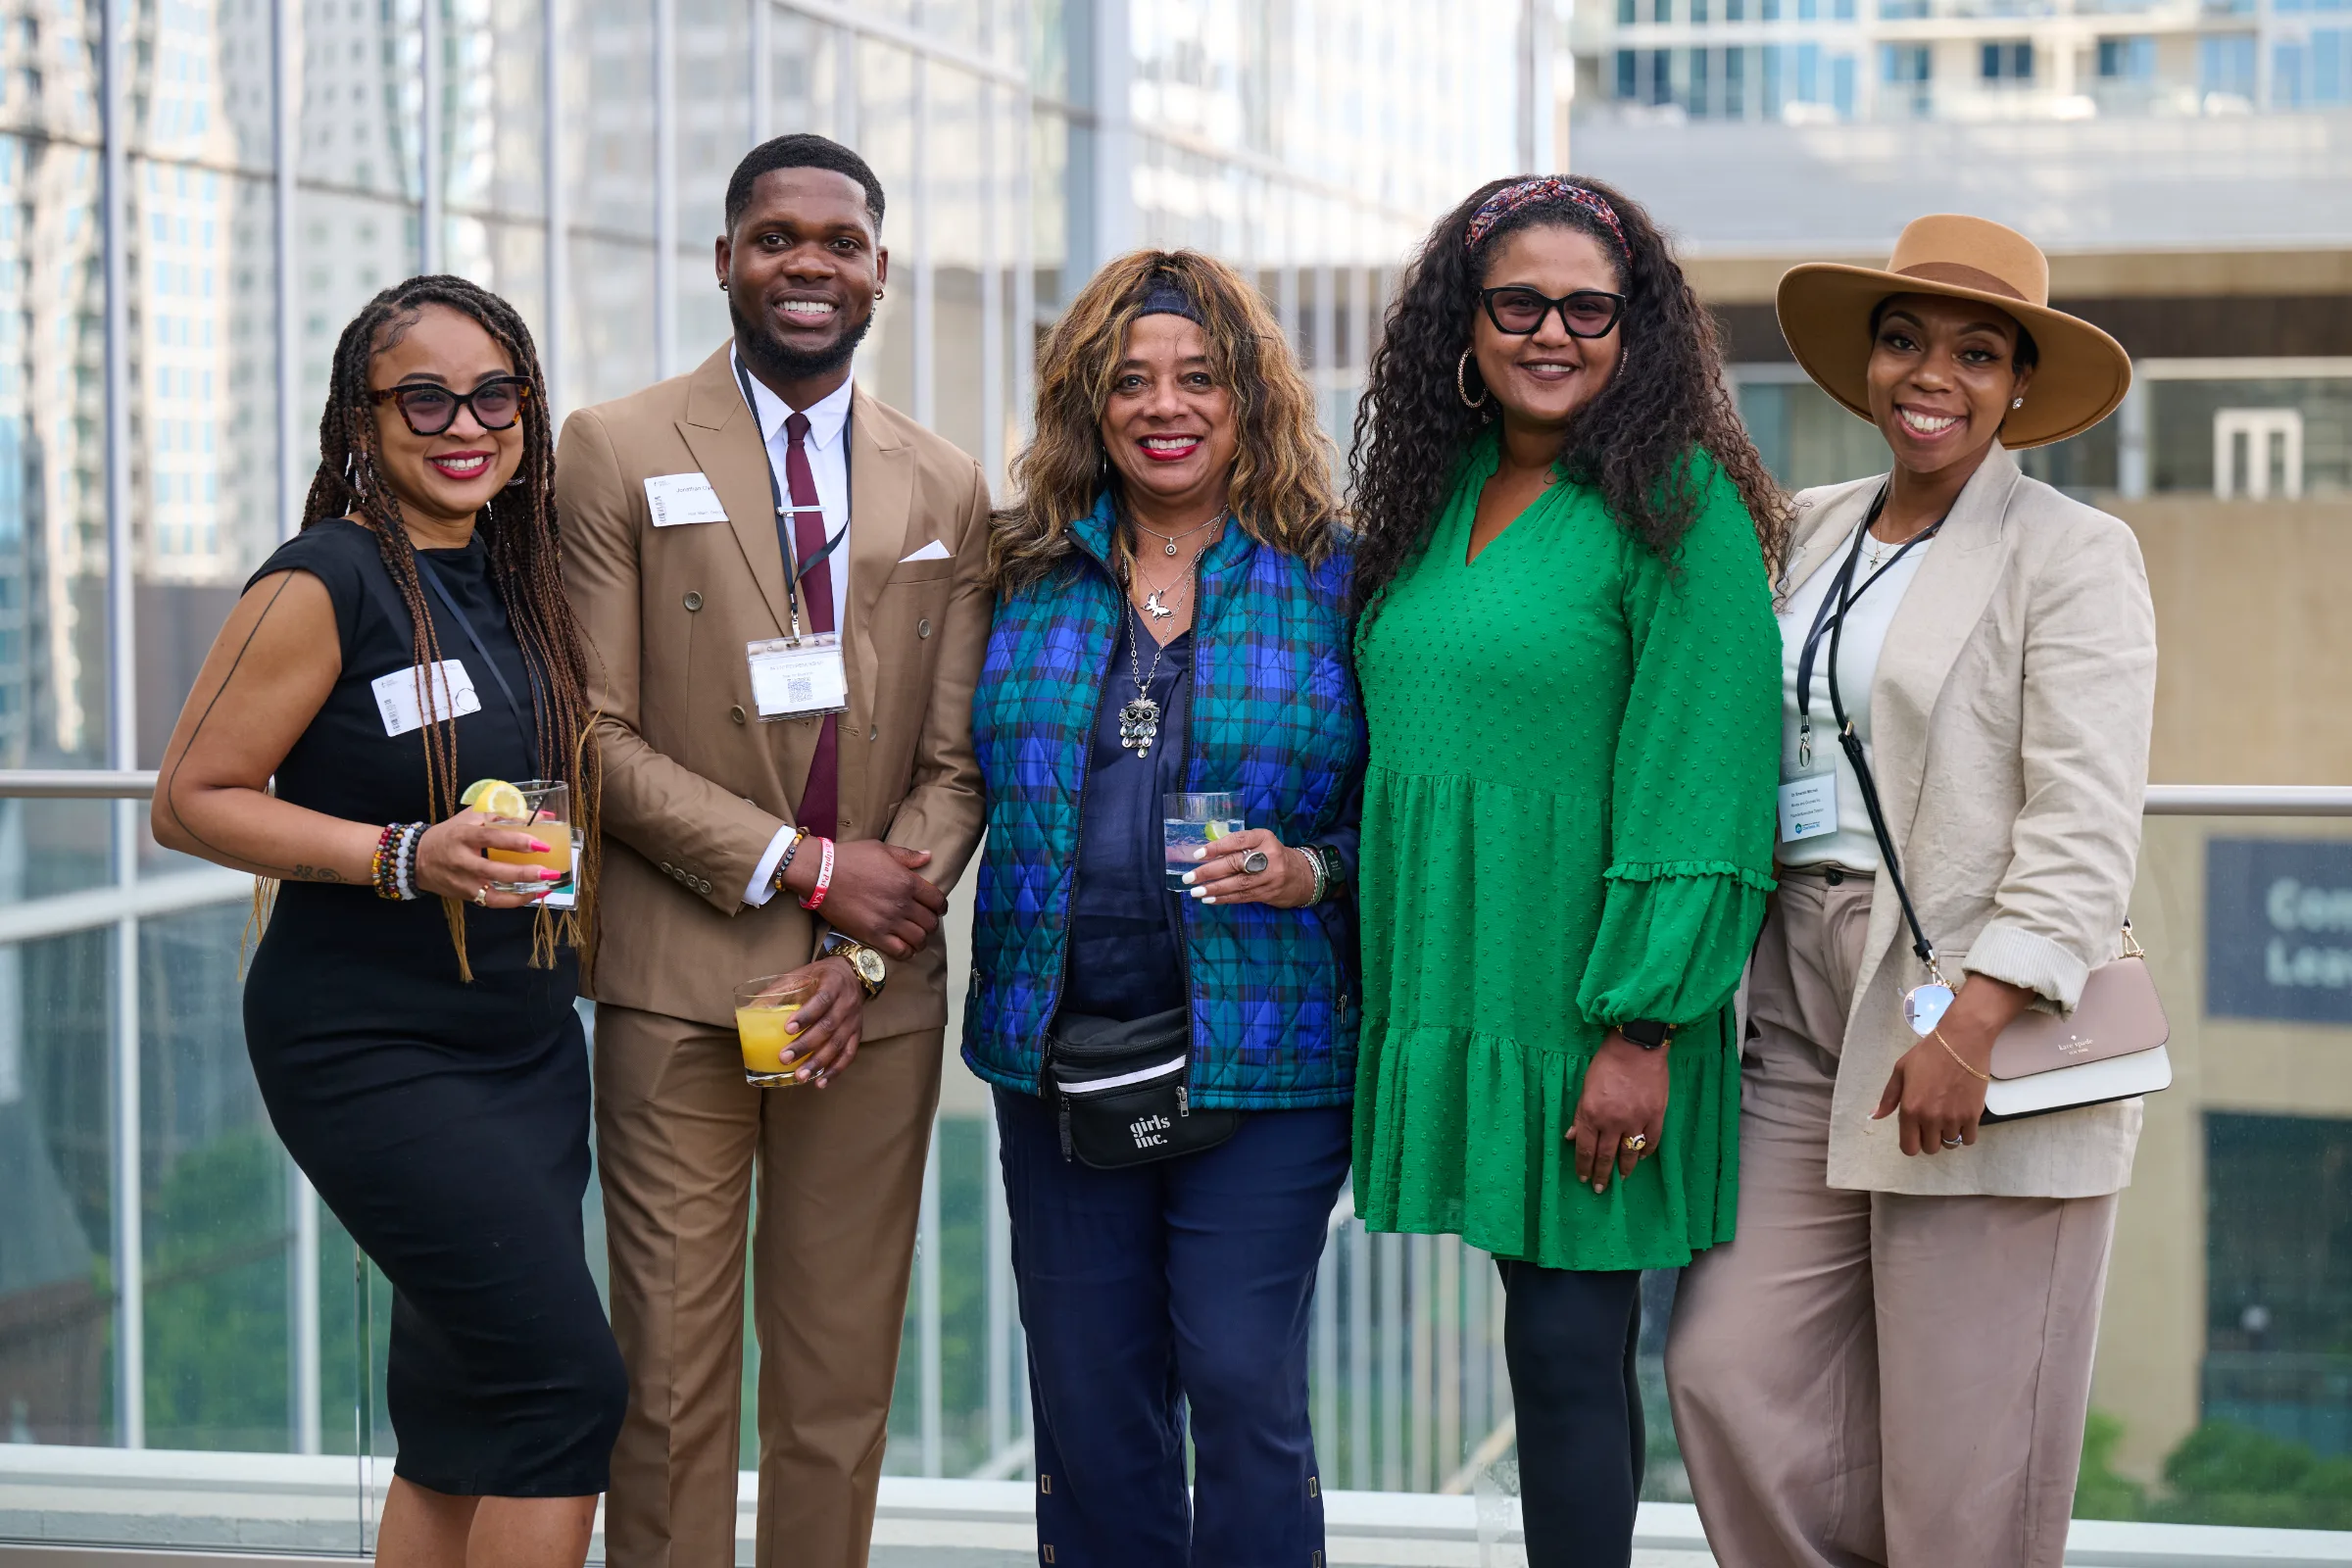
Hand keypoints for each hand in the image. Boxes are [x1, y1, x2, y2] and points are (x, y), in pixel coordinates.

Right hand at [414, 810, 561, 907]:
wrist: (417, 859)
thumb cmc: (450, 833)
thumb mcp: (472, 816)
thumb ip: (504, 813)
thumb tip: (541, 815)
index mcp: (463, 835)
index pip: (491, 838)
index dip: (516, 841)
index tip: (541, 844)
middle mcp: (462, 861)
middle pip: (494, 870)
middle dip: (524, 873)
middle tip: (549, 872)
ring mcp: (463, 882)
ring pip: (493, 894)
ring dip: (522, 894)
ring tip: (546, 888)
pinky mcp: (466, 896)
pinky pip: (492, 902)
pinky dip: (514, 901)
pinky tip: (532, 895)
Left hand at [770, 957, 865, 1086]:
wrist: (851, 974)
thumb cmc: (819, 976)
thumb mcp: (799, 975)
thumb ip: (772, 993)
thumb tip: (738, 1016)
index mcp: (833, 984)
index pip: (822, 1000)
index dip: (806, 1015)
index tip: (787, 1029)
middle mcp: (846, 1003)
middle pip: (828, 1026)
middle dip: (806, 1045)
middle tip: (784, 1058)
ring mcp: (853, 1021)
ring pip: (838, 1044)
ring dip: (818, 1062)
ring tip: (800, 1076)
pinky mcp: (857, 1034)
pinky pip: (849, 1055)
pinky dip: (835, 1070)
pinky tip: (819, 1082)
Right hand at [785, 839, 944, 958]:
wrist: (822, 874)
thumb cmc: (850, 858)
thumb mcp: (882, 849)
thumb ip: (908, 856)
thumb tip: (928, 856)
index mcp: (908, 881)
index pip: (937, 900)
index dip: (940, 906)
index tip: (936, 908)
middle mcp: (902, 904)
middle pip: (931, 922)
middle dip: (931, 923)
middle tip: (923, 922)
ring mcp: (889, 921)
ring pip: (919, 939)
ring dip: (921, 940)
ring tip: (915, 937)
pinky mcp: (874, 935)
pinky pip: (900, 951)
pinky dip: (906, 952)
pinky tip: (903, 947)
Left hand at [1182, 829, 1317, 908]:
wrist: (1303, 876)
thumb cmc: (1273, 856)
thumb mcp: (1261, 843)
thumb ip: (1238, 846)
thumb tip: (1205, 854)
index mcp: (1265, 837)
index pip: (1238, 840)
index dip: (1217, 847)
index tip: (1198, 854)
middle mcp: (1269, 856)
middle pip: (1236, 863)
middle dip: (1210, 871)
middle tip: (1190, 877)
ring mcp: (1271, 876)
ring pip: (1238, 883)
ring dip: (1214, 888)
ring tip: (1196, 891)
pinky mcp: (1269, 893)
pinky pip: (1242, 896)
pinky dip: (1224, 898)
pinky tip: (1209, 899)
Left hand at [1567, 1032, 1669, 1191]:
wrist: (1636, 1047)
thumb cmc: (1606, 1063)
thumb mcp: (1585, 1088)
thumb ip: (1579, 1115)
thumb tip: (1571, 1137)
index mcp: (1591, 1114)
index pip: (1585, 1148)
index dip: (1583, 1166)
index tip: (1583, 1177)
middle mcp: (1612, 1122)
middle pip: (1606, 1156)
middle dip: (1601, 1174)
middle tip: (1600, 1188)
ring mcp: (1636, 1120)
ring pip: (1629, 1153)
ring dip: (1625, 1168)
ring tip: (1621, 1178)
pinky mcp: (1655, 1115)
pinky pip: (1651, 1141)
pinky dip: (1647, 1151)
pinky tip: (1642, 1157)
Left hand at [1872, 976, 2028, 1154]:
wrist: (1962, 1041)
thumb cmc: (1928, 1053)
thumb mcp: (1901, 1071)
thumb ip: (1889, 1097)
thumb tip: (1876, 1116)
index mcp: (1910, 1109)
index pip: (1909, 1148)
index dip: (1911, 1142)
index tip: (1915, 1132)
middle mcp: (1930, 1119)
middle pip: (1930, 1149)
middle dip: (1929, 1138)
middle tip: (1932, 1121)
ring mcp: (1953, 1119)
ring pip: (1950, 1145)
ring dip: (1947, 1134)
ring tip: (1947, 1116)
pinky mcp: (1973, 1116)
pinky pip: (1968, 1140)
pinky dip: (1964, 1133)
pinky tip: (1961, 1118)